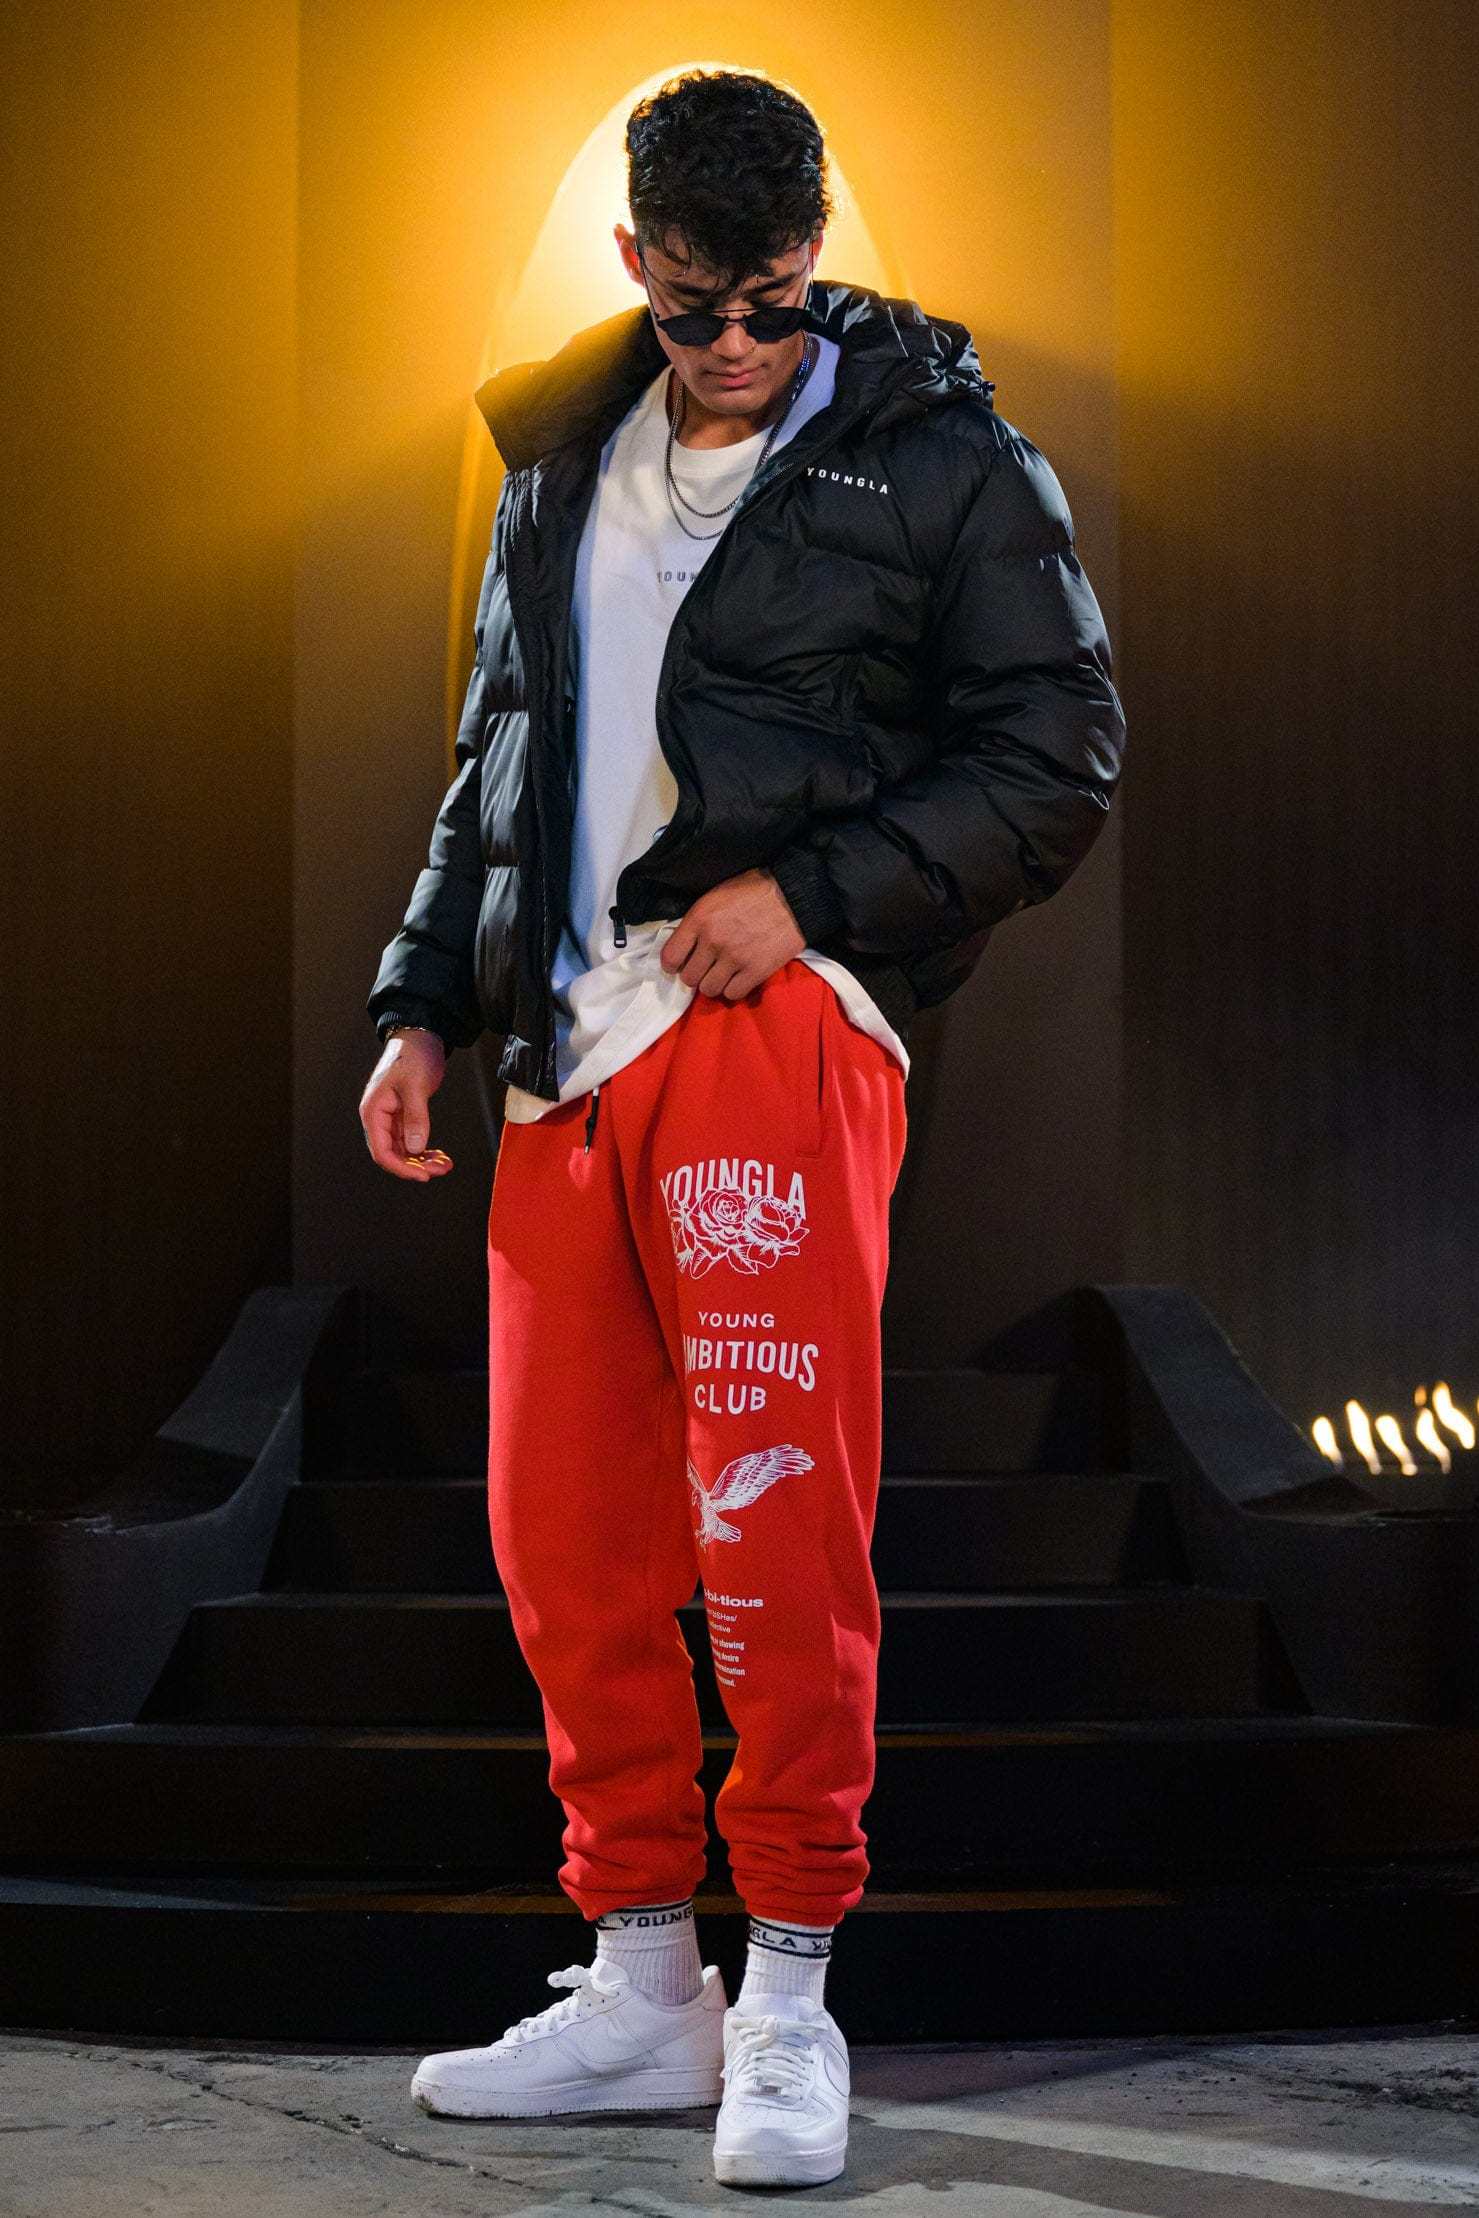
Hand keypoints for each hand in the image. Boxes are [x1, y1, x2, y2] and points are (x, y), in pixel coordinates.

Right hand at [360, 1029, 453, 1180]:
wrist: (420, 1037)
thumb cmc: (412, 1056)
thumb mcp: (415, 1086)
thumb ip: (416, 1117)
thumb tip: (416, 1148)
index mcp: (373, 1111)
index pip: (381, 1151)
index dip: (401, 1168)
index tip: (423, 1175)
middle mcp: (379, 1117)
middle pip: (393, 1154)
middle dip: (416, 1166)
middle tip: (441, 1169)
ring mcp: (391, 1117)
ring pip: (403, 1150)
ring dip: (423, 1160)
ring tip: (445, 1164)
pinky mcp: (403, 1115)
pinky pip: (411, 1140)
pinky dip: (424, 1150)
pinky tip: (439, 1155)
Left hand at [659, 866, 805, 997]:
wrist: (793, 895)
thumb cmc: (755, 890)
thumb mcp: (716, 895)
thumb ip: (698, 920)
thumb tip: (686, 944)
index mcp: (700, 918)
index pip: (670, 956)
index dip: (673, 964)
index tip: (680, 964)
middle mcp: (713, 940)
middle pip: (689, 978)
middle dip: (695, 974)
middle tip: (706, 968)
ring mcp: (735, 958)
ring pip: (709, 990)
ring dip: (714, 984)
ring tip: (723, 974)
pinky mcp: (756, 971)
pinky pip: (733, 994)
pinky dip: (733, 989)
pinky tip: (739, 977)